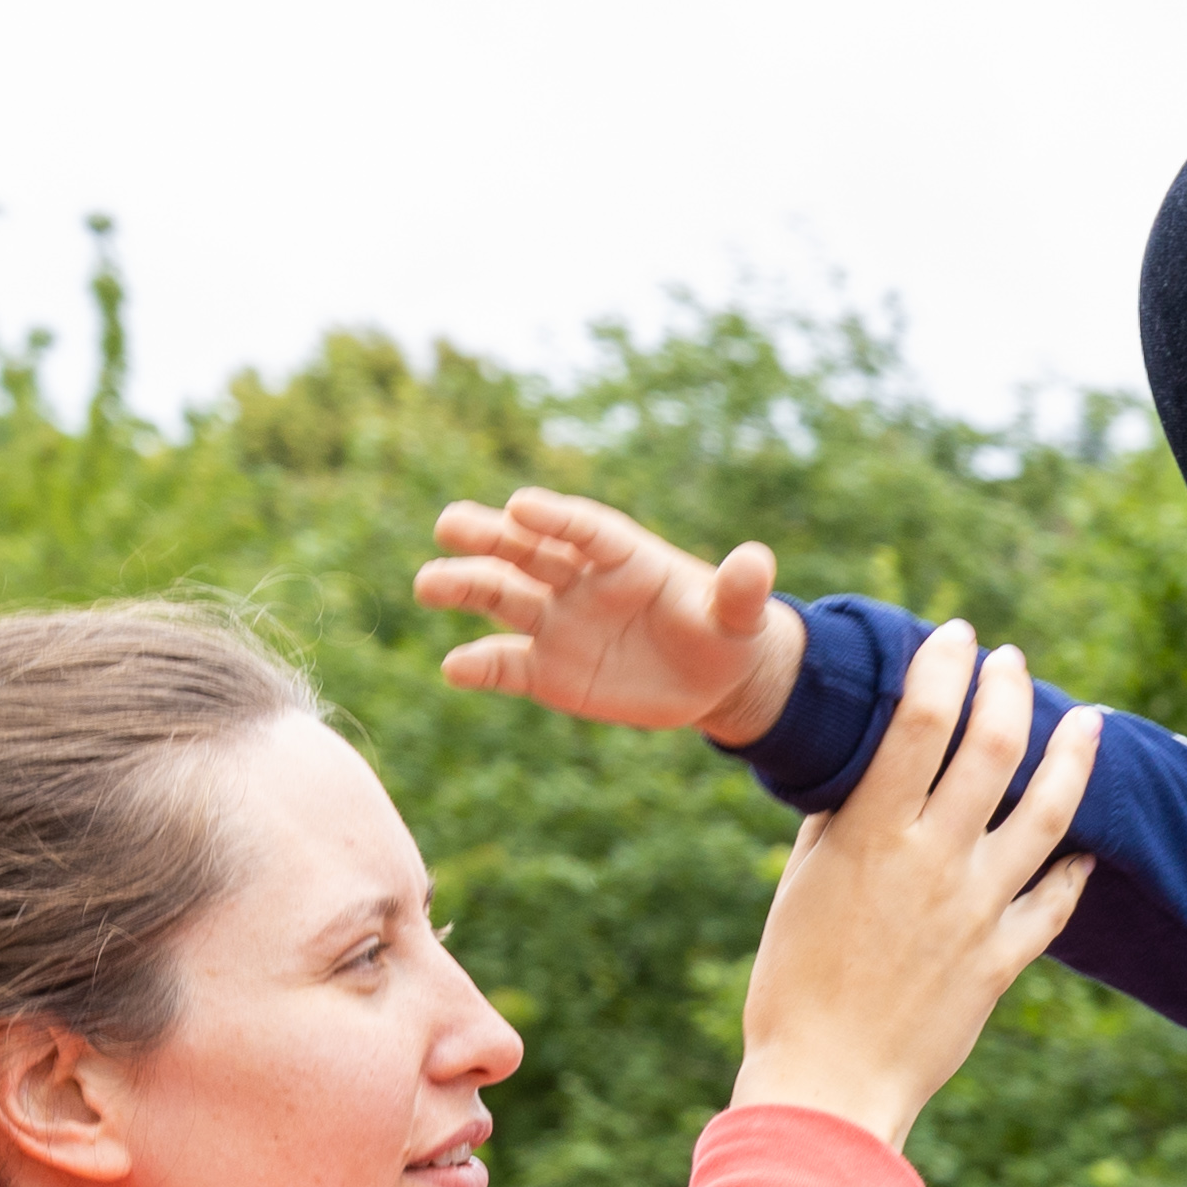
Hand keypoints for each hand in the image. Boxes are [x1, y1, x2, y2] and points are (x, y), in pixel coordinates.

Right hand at [421, 488, 814, 745]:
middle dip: (488, 536)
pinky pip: (506, 664)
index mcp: (622, 554)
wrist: (712, 680)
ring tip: (428, 585)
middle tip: (450, 524)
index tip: (522, 506)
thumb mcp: (739, 617)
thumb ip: (740, 590)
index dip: (555, 517)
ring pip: (500, 597)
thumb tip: (758, 561)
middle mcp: (577, 579)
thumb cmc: (723, 632)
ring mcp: (556, 621)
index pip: (582, 528)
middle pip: (525, 550)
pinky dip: (480, 666)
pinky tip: (454, 670)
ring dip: (463, 588)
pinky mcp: (545, 668)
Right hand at [725, 624, 1104, 1153]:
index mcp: (871, 834)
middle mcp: (935, 861)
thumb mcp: (802, 884)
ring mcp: (979, 910)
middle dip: (1008, 690)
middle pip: (993, 749)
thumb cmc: (794, 983)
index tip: (958, 635)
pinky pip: (1057, 899)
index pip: (922, 720)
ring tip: (1087, 721)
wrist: (829, 1081)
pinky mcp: (1006, 959)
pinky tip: (1088, 840)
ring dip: (1071, 758)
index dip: (946, 667)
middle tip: (1012, 660)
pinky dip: (1077, 864)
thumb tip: (869, 769)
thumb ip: (839, 821)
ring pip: (1048, 814)